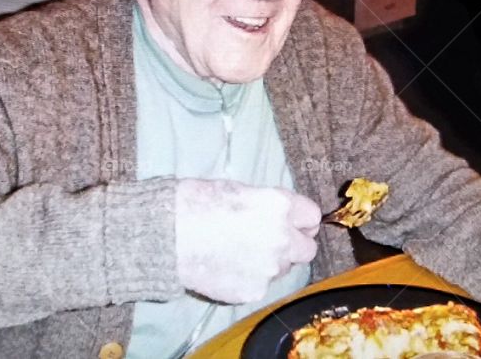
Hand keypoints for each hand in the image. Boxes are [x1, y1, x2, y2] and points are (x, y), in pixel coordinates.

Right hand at [175, 178, 320, 303]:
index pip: (312, 216)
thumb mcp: (240, 190)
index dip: (301, 220)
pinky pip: (261, 285)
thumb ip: (268, 205)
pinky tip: (228, 267)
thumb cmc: (198, 203)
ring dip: (271, 262)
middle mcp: (282, 238)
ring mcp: (269, 268)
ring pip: (284, 268)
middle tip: (271, 242)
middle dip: (293, 245)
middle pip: (307, 248)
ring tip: (240, 253)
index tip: (294, 223)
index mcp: (280, 206)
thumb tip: (280, 215)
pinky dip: (250, 278)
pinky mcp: (254, 290)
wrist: (169, 235)